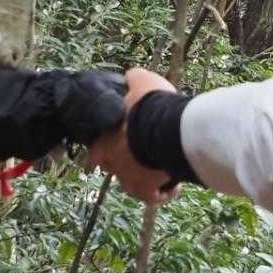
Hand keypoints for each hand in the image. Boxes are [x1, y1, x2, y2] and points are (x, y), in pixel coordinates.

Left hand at [85, 67, 176, 203]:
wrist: (165, 126)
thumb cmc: (150, 105)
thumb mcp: (141, 81)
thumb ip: (134, 79)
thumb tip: (131, 76)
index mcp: (104, 141)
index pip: (97, 151)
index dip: (108, 148)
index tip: (120, 146)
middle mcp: (111, 163)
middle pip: (116, 168)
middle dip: (128, 163)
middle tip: (144, 155)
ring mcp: (127, 179)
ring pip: (133, 184)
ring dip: (147, 178)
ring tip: (162, 171)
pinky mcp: (145, 190)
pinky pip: (153, 196)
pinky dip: (164, 192)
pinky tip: (175, 185)